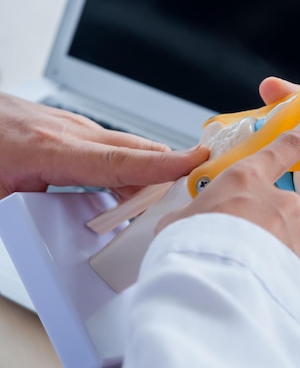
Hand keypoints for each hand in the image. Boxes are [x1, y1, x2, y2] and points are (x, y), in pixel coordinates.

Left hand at [0, 92, 208, 199]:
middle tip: (193, 194)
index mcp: (50, 148)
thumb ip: (26, 218)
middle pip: (137, 150)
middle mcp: (71, 132)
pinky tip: (127, 188)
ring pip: (130, 148)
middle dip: (171, 171)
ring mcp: (75, 128)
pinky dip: (131, 168)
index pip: (119, 160)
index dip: (161, 166)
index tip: (194, 164)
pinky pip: (115, 148)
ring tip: (159, 204)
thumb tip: (47, 249)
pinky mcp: (76, 130)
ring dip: (150, 173)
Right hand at [157, 108, 299, 302]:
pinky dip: (293, 286)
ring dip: (279, 259)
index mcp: (248, 182)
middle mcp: (283, 204)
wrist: (210, 292)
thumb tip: (191, 219)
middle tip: (243, 253)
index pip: (286, 147)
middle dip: (268, 230)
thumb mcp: (178, 223)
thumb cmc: (188, 253)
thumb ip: (196, 214)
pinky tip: (271, 297)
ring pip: (297, 246)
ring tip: (252, 282)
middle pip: (283, 212)